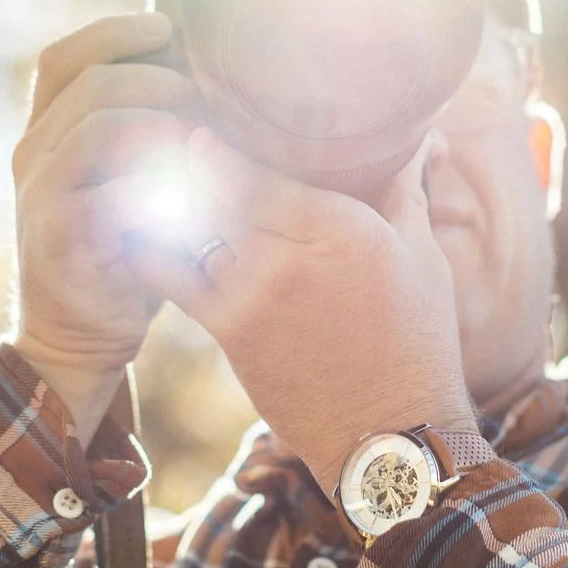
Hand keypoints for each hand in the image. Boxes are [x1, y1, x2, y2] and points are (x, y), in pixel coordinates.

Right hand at [9, 12, 198, 441]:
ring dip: (162, 124)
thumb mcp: (132, 178)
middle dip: (159, 79)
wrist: (80, 339)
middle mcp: (32, 154)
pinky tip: (193, 194)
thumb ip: (150, 126)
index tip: (172, 30)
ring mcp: (39, 196)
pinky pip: (108, 192)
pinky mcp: (58, 239)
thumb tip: (211, 69)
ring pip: (96, 124)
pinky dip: (158, 185)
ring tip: (203, 144)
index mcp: (46, 131)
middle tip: (209, 101)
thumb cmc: (126, 248)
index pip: (64, 56)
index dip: (116, 32)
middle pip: (90, 81)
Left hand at [129, 127, 476, 497]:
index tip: (199, 131)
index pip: (252, 172)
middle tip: (168, 151)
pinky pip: (173, 279)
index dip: (212, 147)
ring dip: (168, 205)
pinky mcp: (228, 333)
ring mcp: (250, 298)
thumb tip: (421, 134)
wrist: (389, 436)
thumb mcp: (424, 256)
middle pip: (212, 194)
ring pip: (187, 230)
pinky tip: (143, 233)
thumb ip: (404, 188)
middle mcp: (287, 258)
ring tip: (154, 184)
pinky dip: (154, 251)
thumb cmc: (417, 341)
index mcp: (339, 229)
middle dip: (184, 170)